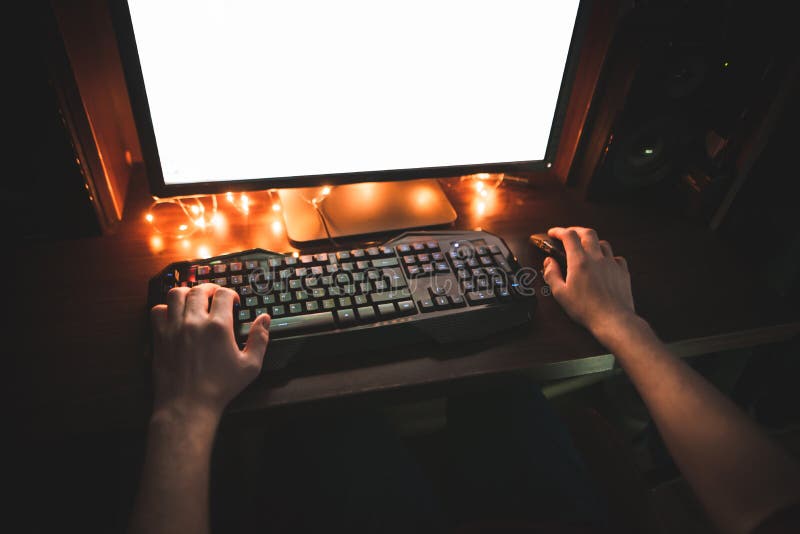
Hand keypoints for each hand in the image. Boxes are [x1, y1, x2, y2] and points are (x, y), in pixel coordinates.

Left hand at [149, 283, 269, 420]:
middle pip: (200, 289)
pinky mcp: (160, 337)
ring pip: (176, 294)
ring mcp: (174, 328)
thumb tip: (264, 319)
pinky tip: (174, 314)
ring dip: (187, 292)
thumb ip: (260, 339)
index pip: (224, 294)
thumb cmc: (219, 388)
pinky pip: (157, 310)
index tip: (233, 302)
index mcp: (218, 326)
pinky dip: (165, 308)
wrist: (188, 405)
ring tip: (194, 298)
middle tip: (215, 295)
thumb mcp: (250, 366)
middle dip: (210, 288)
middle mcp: (194, 322)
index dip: (231, 293)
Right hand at [542, 227, 635, 335]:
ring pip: (603, 243)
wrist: (613, 319)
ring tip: (586, 248)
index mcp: (579, 261)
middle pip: (588, 233)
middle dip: (576, 230)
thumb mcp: (561, 294)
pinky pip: (616, 257)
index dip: (559, 231)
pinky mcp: (622, 272)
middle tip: (569, 234)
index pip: (569, 236)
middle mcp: (597, 258)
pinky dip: (608, 256)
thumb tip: (548, 262)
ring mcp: (611, 263)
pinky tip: (604, 263)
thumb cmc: (586, 309)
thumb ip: (552, 275)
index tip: (553, 233)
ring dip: (592, 242)